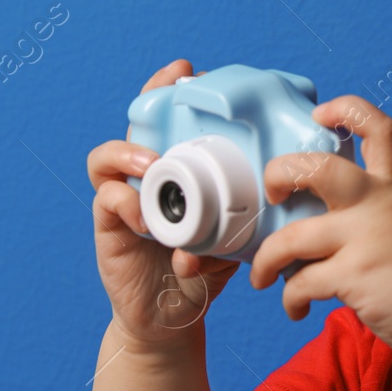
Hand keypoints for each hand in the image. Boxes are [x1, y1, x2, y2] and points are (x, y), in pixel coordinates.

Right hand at [86, 58, 242, 349]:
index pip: (169, 121)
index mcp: (176, 171)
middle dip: (150, 98)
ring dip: (130, 153)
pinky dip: (126, 204)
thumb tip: (285, 184)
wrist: (173, 319)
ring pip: (107, 158)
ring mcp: (123, 200)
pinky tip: (146, 219)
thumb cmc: (205, 270)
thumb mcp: (235, 233)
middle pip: (136, 124)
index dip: (172, 91)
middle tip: (172, 86)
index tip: (188, 71)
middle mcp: (145, 178)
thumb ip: (249, 210)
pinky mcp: (108, 227)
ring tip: (153, 163)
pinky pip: (106, 201)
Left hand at [247, 95, 391, 366]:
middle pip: (319, 168)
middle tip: (272, 195)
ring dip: (267, 260)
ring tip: (262, 278)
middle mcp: (382, 206)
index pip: (379, 131)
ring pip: (292, 237)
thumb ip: (378, 219)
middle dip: (280, 174)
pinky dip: (290, 299)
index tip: (320, 114)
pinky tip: (296, 310)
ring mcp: (369, 240)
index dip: (346, 111)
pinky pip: (302, 283)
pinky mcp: (359, 277)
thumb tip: (324, 230)